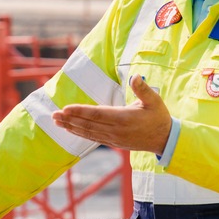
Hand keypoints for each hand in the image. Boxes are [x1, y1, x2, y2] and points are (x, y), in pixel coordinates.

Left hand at [51, 75, 170, 154]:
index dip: (80, 111)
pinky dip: (79, 134)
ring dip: (71, 127)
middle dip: (70, 119)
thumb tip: (135, 76)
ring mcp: (113, 138)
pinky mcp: (113, 142)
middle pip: (88, 124)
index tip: (66, 108)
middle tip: (53, 115)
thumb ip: (143, 89)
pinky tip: (69, 129)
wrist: (164, 139)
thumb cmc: (159, 117)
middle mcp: (115, 130)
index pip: (97, 114)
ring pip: (88, 132)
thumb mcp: (154, 100)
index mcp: (124, 118)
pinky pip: (92, 138)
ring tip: (56, 121)